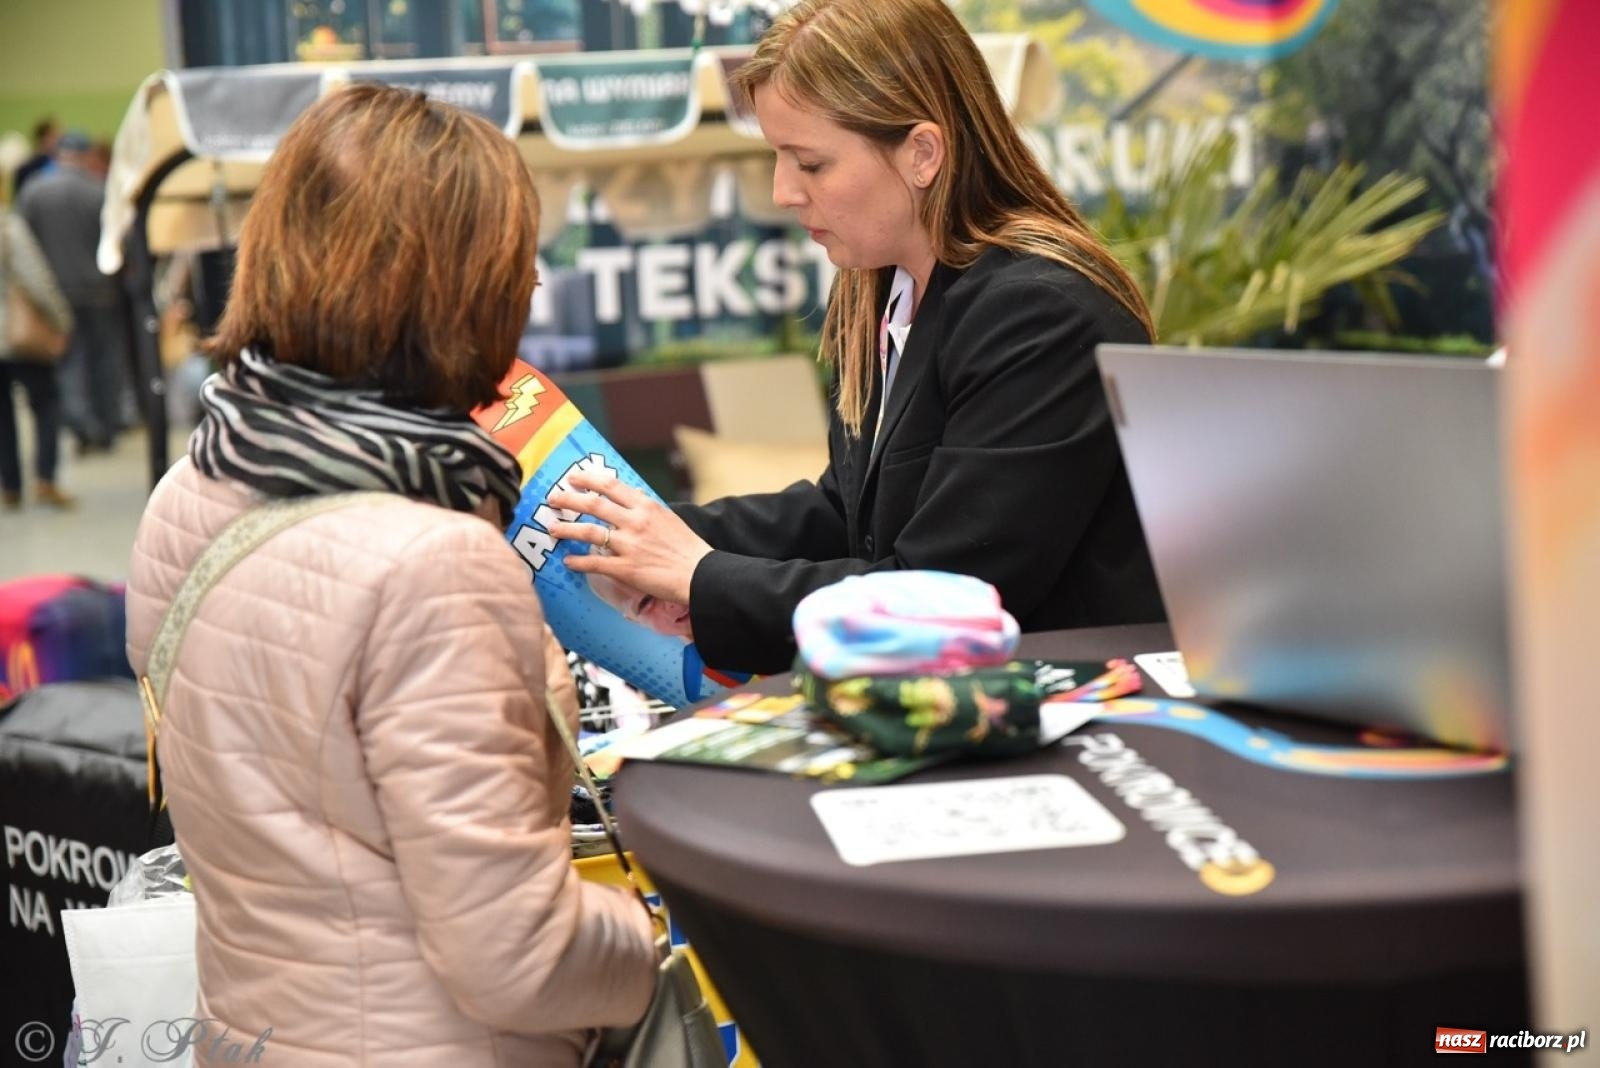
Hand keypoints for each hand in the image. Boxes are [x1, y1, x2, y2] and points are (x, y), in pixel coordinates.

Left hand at [547, 470, 711, 606]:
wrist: (699, 574)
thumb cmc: (687, 547)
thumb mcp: (668, 517)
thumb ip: (646, 507)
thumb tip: (629, 495)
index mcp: (646, 506)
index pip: (611, 485)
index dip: (588, 480)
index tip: (573, 478)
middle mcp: (635, 522)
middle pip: (594, 505)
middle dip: (569, 500)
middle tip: (553, 499)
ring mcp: (629, 545)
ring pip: (590, 533)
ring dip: (567, 530)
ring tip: (553, 529)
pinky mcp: (627, 569)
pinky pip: (596, 563)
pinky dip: (578, 562)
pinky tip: (568, 561)